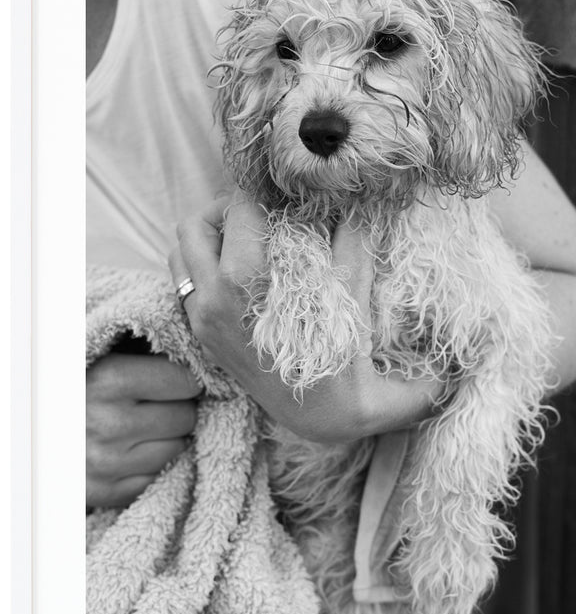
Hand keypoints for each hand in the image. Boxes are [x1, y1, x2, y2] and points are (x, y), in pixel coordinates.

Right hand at [86, 352, 202, 507]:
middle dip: (180, 409)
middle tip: (161, 404)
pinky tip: (136, 451)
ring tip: (147, 427)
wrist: (33, 430)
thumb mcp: (105, 357)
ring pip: (178, 449)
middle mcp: (108, 424)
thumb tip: (205, 353)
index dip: (189, 378)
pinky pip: (159, 477)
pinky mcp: (107, 492)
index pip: (186, 381)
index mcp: (108, 380)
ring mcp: (107, 463)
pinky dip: (155, 465)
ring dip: (171, 439)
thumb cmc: (80, 385)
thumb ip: (148, 352)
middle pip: (186, 417)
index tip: (181, 378)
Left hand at [168, 195, 442, 442]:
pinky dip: (205, 268)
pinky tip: (243, 275)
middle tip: (263, 214)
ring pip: (182, 254)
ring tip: (250, 242)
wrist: (328, 420)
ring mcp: (202, 321)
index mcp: (244, 282)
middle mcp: (212, 299)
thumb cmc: (345, 358)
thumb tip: (354, 200)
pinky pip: (186, 285)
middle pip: (195, 224)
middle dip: (228, 210)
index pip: (238, 209)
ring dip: (211, 239)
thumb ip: (352, 239)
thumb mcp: (353, 293)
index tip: (285, 195)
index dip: (264, 193)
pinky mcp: (202, 338)